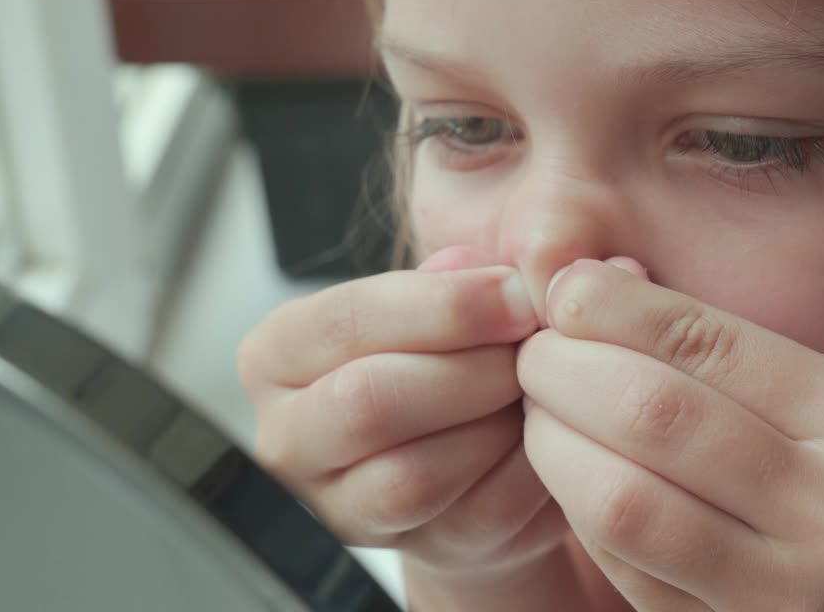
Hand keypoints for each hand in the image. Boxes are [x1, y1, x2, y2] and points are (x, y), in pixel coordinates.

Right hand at [238, 247, 568, 574]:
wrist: (468, 450)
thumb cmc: (443, 356)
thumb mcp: (440, 298)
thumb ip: (464, 275)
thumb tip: (514, 270)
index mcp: (279, 354)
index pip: (347, 320)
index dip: (446, 305)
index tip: (517, 294)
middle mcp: (287, 437)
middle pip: (370, 402)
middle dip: (472, 368)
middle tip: (533, 347)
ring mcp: (339, 507)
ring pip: (414, 476)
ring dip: (496, 426)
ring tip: (535, 391)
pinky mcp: (405, 552)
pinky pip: (471, 517)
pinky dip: (523, 471)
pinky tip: (543, 435)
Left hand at [517, 259, 823, 610]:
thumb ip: (732, 357)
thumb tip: (597, 283)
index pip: (707, 341)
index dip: (612, 308)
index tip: (561, 291)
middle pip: (654, 414)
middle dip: (564, 371)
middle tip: (532, 356)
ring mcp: (795, 595)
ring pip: (624, 503)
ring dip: (553, 446)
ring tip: (540, 417)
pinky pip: (629, 572)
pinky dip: (581, 515)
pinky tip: (575, 482)